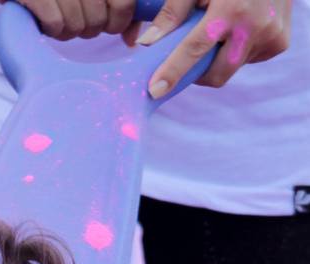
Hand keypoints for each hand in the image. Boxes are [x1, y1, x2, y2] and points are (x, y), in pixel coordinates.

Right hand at [8, 0, 138, 40]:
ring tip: (61, 19)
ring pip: (76, 26)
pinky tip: (46, 21)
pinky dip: (52, 30)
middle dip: (90, 28)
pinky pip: (55, 25)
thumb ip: (119, 7)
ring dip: (68, 31)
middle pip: (99, 20)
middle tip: (79, 20)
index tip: (112, 26)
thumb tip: (133, 39)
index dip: (120, 21)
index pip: (124, 3)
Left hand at [133, 0, 291, 97]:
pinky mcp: (279, 42)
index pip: (194, 50)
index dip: (173, 72)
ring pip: (232, 68)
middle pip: (216, 75)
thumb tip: (147, 42)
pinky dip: (239, 50)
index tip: (155, 91)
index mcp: (231, 10)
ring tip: (224, 27)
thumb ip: (174, 11)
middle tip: (192, 54)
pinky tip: (242, 26)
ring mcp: (271, 37)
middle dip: (200, 72)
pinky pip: (248, 59)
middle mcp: (254, 27)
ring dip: (221, 56)